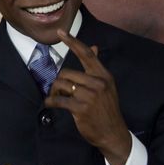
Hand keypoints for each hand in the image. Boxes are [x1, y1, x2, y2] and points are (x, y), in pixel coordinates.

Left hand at [45, 30, 131, 164]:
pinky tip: (50, 104)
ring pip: (61, 85)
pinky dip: (51, 101)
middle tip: (59, 92)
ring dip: (55, 92)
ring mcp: (90, 95)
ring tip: (58, 99)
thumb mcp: (106, 86)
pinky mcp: (81, 108)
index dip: (72, 42)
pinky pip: (58, 100)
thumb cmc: (106, 108)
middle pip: (66, 72)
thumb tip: (94, 46)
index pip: (86, 54)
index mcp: (104, 75)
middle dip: (59, 82)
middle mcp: (98, 83)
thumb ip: (96, 67)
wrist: (113, 133)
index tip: (60, 32)